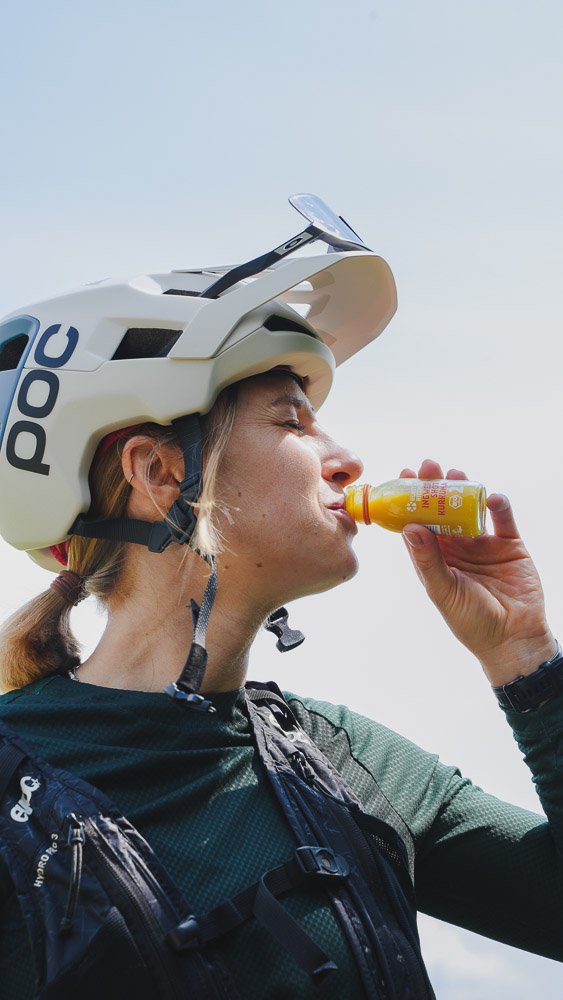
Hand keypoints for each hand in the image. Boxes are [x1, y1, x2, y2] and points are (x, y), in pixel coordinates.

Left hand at [401, 459, 555, 686]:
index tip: (401, 478)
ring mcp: (483, 544)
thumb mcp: (444, 592)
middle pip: (442, 510)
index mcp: (435, 559)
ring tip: (454, 473)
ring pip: (469, 509)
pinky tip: (489, 497)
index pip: (417, 524)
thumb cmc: (472, 622)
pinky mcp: (509, 545)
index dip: (408, 501)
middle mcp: (456, 548)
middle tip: (427, 466)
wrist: (514, 638)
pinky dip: (497, 504)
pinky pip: (502, 518)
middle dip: (433, 487)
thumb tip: (409, 528)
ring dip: (462, 489)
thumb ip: (428, 561)